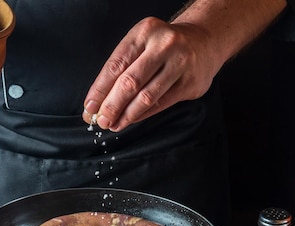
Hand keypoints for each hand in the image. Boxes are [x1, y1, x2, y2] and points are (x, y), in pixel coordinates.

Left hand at [82, 17, 220, 131]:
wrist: (205, 41)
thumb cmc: (165, 45)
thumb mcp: (142, 43)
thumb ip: (121, 67)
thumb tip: (97, 101)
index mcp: (145, 32)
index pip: (116, 65)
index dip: (100, 89)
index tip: (89, 107)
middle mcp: (164, 45)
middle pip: (130, 82)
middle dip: (112, 105)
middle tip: (101, 120)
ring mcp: (180, 63)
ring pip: (147, 96)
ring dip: (126, 114)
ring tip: (114, 124)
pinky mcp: (190, 83)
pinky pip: (161, 103)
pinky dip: (142, 115)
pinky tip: (131, 120)